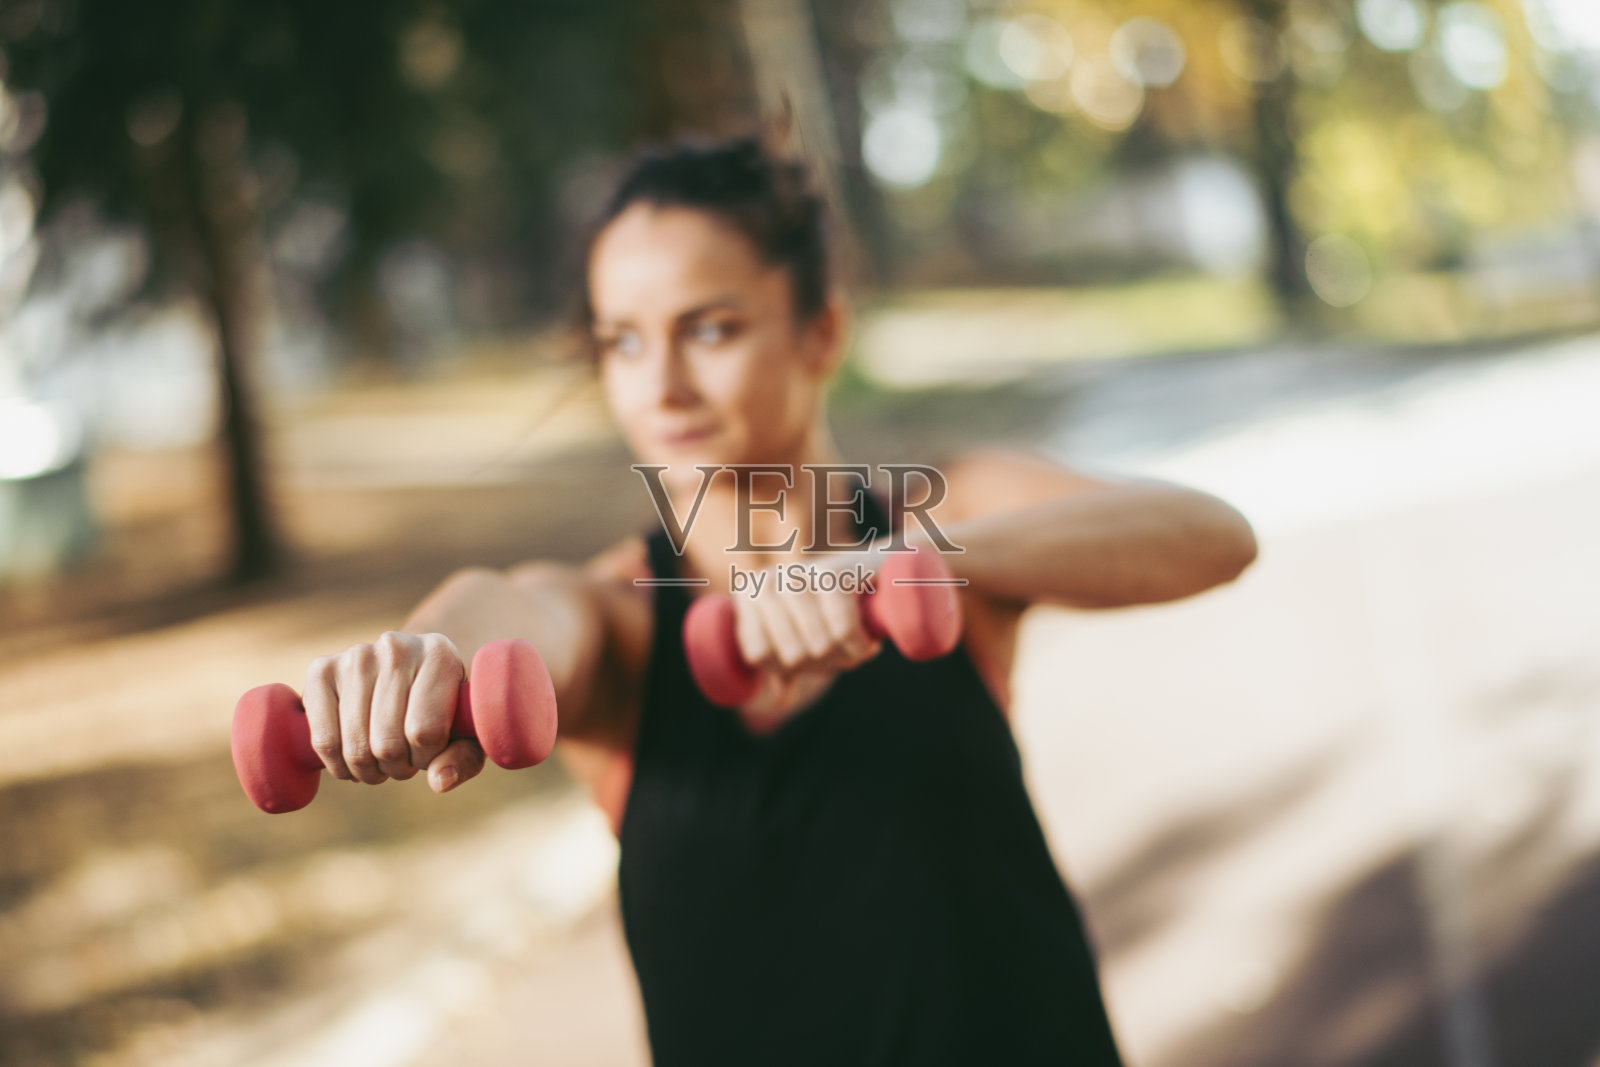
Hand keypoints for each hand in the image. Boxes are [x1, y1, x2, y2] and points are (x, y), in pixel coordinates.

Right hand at [302, 631, 485, 793]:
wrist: (409, 669)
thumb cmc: (443, 705)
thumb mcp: (465, 731)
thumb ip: (464, 758)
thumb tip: (439, 782)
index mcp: (439, 654)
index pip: (425, 731)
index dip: (426, 758)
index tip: (428, 753)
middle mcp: (395, 647)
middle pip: (387, 743)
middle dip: (397, 767)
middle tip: (402, 760)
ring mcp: (354, 656)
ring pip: (355, 747)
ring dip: (369, 770)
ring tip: (381, 760)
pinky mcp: (321, 669)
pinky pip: (324, 741)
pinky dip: (338, 766)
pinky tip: (351, 762)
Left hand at [731, 553, 885, 721]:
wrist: (881, 570)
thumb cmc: (836, 608)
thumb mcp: (806, 638)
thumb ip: (787, 668)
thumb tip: (779, 701)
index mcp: (749, 595)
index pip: (758, 656)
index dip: (787, 668)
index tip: (809, 658)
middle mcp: (767, 581)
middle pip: (791, 656)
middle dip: (823, 665)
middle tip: (842, 655)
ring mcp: (798, 573)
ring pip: (818, 645)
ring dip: (845, 657)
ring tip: (858, 648)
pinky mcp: (832, 571)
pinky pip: (842, 631)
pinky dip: (859, 646)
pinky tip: (869, 643)